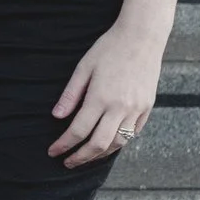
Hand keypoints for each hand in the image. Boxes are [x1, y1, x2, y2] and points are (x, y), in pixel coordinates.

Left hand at [49, 18, 164, 168]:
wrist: (142, 37)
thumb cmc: (108, 49)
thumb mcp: (83, 67)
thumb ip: (70, 94)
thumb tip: (56, 116)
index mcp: (101, 98)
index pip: (78, 131)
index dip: (64, 145)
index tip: (52, 151)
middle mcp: (120, 108)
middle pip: (98, 144)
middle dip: (80, 157)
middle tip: (66, 162)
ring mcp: (136, 110)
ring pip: (118, 143)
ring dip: (100, 154)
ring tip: (85, 156)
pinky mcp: (147, 108)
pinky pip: (133, 134)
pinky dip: (119, 143)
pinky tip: (107, 144)